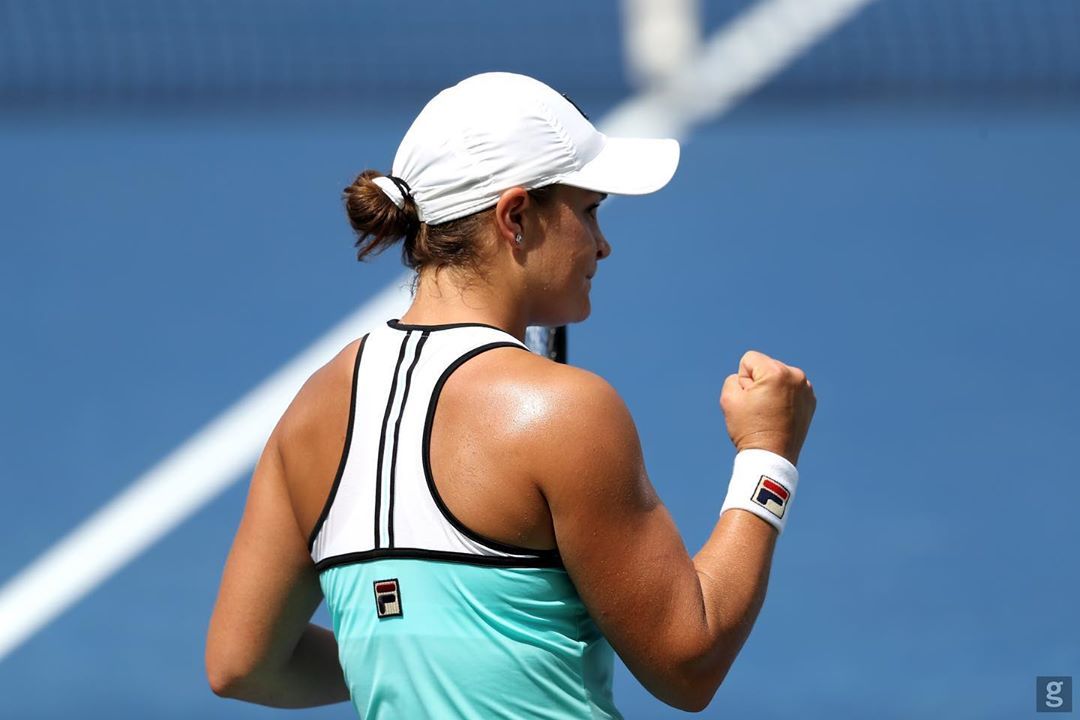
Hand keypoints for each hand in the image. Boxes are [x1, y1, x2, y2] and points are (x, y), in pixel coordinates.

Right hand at [720, 350, 815, 465]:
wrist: (771, 457)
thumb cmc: (748, 428)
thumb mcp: (729, 398)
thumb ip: (734, 378)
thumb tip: (751, 377)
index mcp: (777, 372)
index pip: (749, 360)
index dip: (742, 379)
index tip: (749, 400)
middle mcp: (796, 376)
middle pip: (765, 367)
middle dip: (758, 383)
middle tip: (759, 409)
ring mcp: (806, 389)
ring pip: (777, 378)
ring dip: (771, 390)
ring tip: (770, 413)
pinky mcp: (811, 401)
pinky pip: (790, 390)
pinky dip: (783, 399)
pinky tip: (781, 415)